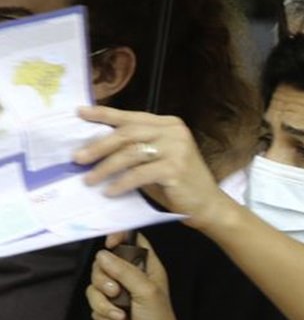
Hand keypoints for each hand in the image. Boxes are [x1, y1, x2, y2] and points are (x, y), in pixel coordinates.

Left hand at [73, 106, 231, 228]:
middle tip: (78, 158)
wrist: (208, 205)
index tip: (80, 113)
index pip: (131, 117)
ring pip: (130, 153)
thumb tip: (97, 146)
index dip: (104, 114)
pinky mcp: (175, 169)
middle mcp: (174, 132)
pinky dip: (122, 183)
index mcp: (169, 124)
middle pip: (127, 133)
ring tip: (90, 179)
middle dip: (99, 146)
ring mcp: (176, 149)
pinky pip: (139, 174)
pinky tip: (110, 192)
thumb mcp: (156, 160)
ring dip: (106, 167)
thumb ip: (136, 148)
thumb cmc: (179, 184)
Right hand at [86, 234, 185, 319]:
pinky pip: (93, 305)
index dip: (119, 238)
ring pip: (94, 286)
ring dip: (104, 303)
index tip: (109, 244)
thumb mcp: (147, 291)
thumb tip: (103, 254)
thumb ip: (125, 270)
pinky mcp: (107, 310)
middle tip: (115, 292)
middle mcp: (132, 278)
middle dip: (104, 280)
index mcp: (147, 268)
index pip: (131, 241)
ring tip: (120, 315)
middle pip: (104, 263)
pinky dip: (103, 316)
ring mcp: (118, 295)